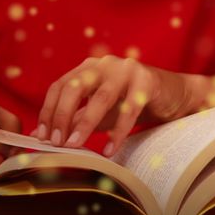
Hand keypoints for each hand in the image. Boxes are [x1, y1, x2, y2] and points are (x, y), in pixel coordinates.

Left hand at [33, 56, 201, 155]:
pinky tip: (110, 150)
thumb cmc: (131, 102)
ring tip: (75, 146)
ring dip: (85, 124)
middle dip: (62, 116)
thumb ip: (77, 118)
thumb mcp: (100, 111)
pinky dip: (117, 132)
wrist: (172, 95)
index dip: (48, 111)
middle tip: (56, 142)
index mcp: (88, 68)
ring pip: (100, 98)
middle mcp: (104, 64)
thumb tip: (47, 135)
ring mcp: (126, 69)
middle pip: (75, 87)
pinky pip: (129, 109)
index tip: (42, 136)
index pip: (60, 86)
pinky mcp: (147, 80)